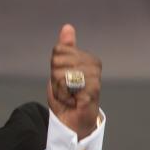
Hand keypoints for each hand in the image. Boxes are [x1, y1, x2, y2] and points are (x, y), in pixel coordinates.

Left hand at [46, 24, 101, 139]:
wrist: (73, 122)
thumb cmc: (68, 97)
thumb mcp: (61, 70)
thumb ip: (65, 49)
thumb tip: (67, 27)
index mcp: (87, 58)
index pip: (58, 50)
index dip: (54, 68)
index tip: (63, 80)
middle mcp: (94, 65)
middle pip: (58, 59)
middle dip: (55, 77)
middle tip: (65, 89)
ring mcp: (94, 77)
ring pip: (61, 72)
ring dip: (59, 88)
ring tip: (69, 95)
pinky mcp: (92, 90)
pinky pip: (67, 83)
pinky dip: (63, 94)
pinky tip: (71, 100)